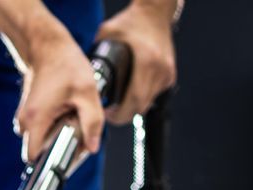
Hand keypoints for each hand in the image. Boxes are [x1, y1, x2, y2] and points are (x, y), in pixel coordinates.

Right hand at [13, 29, 110, 164]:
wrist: (48, 47)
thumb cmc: (66, 65)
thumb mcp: (87, 93)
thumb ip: (92, 123)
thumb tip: (92, 147)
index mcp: (36, 119)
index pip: (33, 157)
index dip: (50, 162)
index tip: (65, 155)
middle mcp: (24, 120)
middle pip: (37, 150)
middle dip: (56, 147)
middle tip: (74, 131)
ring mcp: (24, 116)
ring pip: (38, 140)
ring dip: (54, 136)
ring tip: (69, 118)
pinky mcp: (27, 112)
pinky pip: (38, 130)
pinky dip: (50, 127)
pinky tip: (63, 112)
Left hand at [95, 2, 177, 123]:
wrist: (154, 12)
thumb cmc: (131, 21)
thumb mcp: (107, 34)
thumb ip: (95, 54)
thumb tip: (82, 75)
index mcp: (147, 61)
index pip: (134, 101)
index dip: (119, 114)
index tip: (107, 114)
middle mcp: (160, 69)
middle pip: (141, 107)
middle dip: (124, 114)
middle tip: (110, 112)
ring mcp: (167, 73)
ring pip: (148, 103)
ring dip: (133, 107)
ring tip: (119, 102)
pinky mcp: (170, 74)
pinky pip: (155, 95)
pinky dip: (143, 97)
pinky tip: (131, 91)